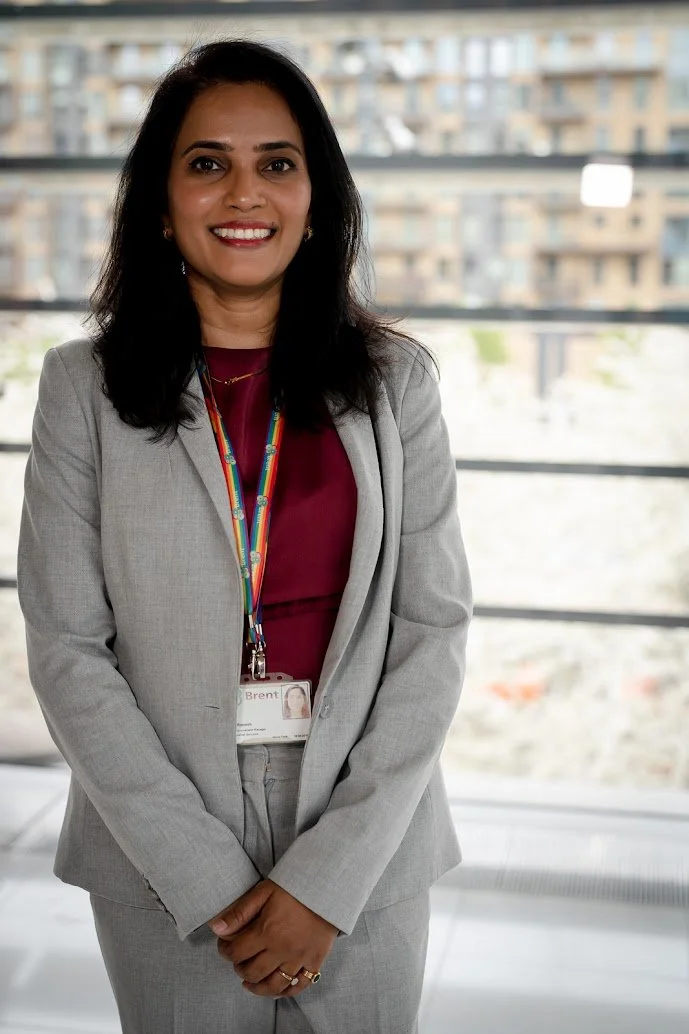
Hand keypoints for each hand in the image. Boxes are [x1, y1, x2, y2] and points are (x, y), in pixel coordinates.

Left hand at [208, 879, 336, 997]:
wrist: (327, 887)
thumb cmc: (294, 887)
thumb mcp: (264, 892)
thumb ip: (240, 912)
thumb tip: (216, 928)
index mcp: (267, 931)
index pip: (236, 953)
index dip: (225, 951)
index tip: (225, 946)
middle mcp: (282, 949)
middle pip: (253, 973)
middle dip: (240, 969)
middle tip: (239, 961)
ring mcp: (300, 958)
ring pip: (274, 985)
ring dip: (258, 987)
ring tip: (251, 982)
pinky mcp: (315, 961)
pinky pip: (299, 985)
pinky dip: (286, 991)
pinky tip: (276, 987)